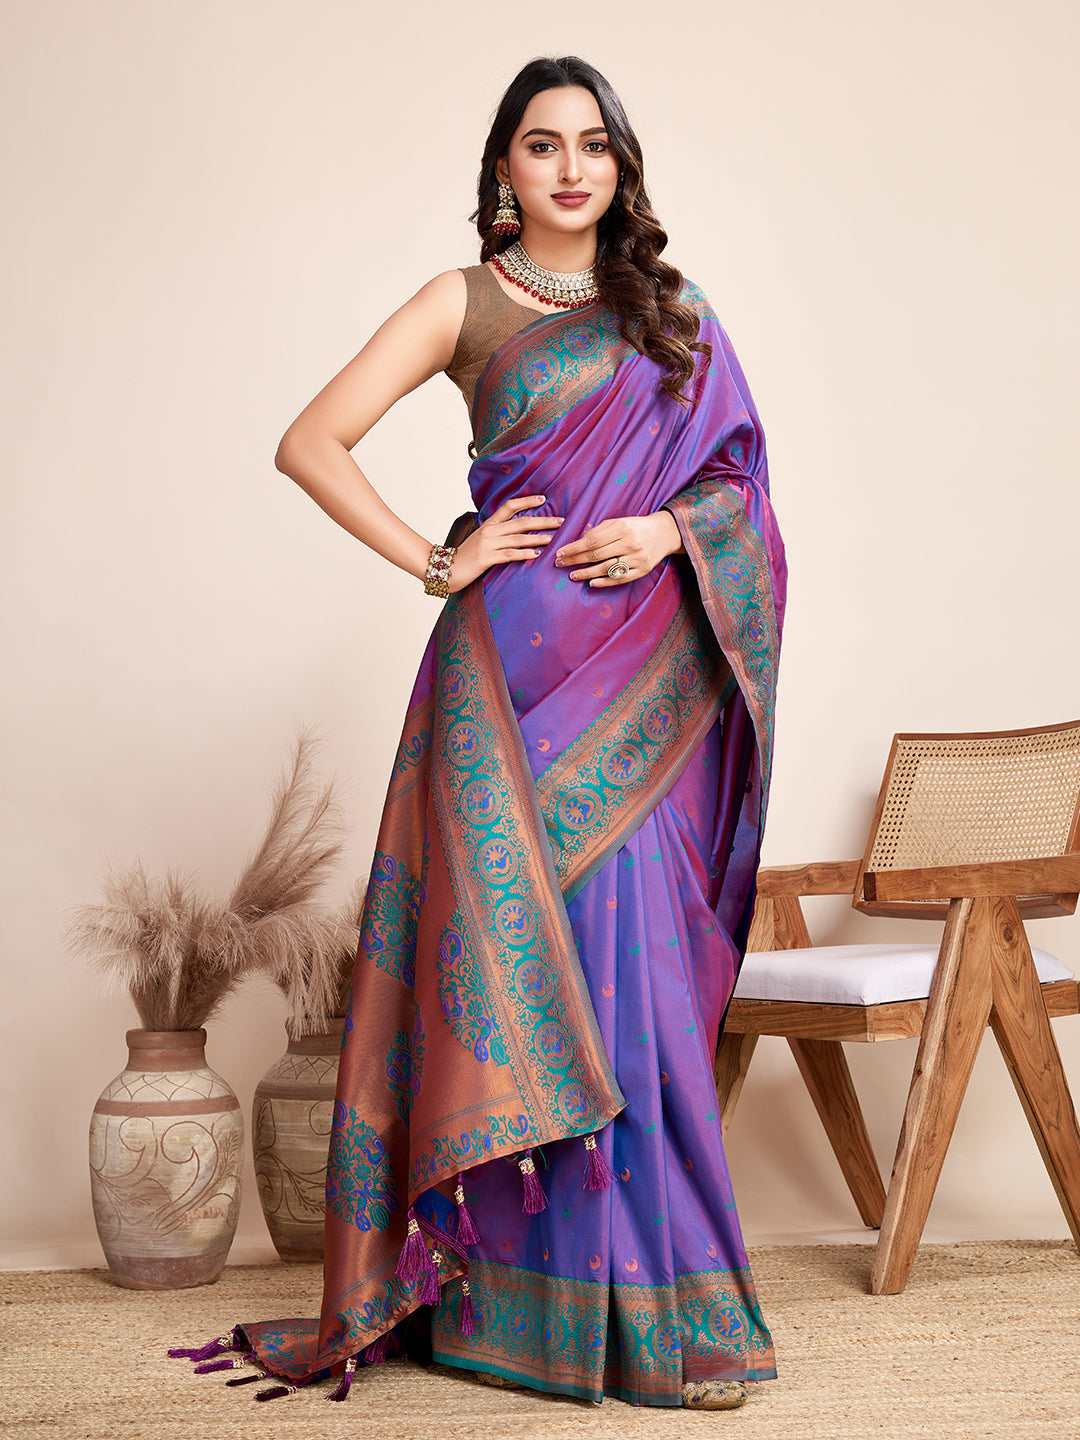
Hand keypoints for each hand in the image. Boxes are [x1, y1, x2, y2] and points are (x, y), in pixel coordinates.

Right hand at [449, 494, 563, 592]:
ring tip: (553, 538)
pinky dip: (524, 554)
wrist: (446, 569)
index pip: (509, 506)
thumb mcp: (480, 540)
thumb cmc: (465, 557)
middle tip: (560, 521)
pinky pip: (509, 554)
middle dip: (542, 521)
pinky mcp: (486, 558)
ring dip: (537, 538)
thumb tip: (515, 533)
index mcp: (489, 524)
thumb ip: (496, 535)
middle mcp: (490, 531)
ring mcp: (488, 544)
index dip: (526, 501)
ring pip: (518, 538)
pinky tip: (536, 554)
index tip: (543, 499)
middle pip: (520, 522)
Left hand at [553, 511, 683, 586]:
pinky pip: (620, 578)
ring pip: (606, 568)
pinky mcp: (642, 570)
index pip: (592, 540)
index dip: (574, 548)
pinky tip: (592, 583)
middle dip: (575, 560)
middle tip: (560, 564)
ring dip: (586, 573)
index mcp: (622, 527)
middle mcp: (630, 543)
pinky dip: (604, 582)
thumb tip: (578, 541)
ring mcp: (637, 558)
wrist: (665, 533)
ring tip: (573, 575)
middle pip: (596, 554)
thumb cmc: (636, 526)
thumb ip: (599, 530)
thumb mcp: (619, 522)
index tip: (560, 552)